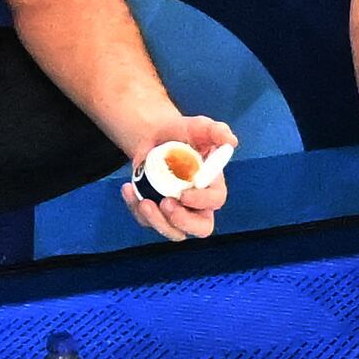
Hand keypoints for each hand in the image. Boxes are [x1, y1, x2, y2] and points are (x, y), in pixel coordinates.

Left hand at [120, 115, 235, 245]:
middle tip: (166, 204)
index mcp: (213, 185)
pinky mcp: (156, 212)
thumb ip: (216, 131)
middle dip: (183, 221)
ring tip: (143, 202)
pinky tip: (128, 188)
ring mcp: (177, 211)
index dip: (201, 201)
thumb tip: (230, 142)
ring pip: (173, 231)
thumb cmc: (183, 132)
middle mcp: (199, 204)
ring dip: (157, 221)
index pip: (215, 201)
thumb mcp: (199, 126)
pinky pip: (147, 220)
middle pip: (201, 228)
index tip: (183, 194)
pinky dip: (134, 208)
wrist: (156, 135)